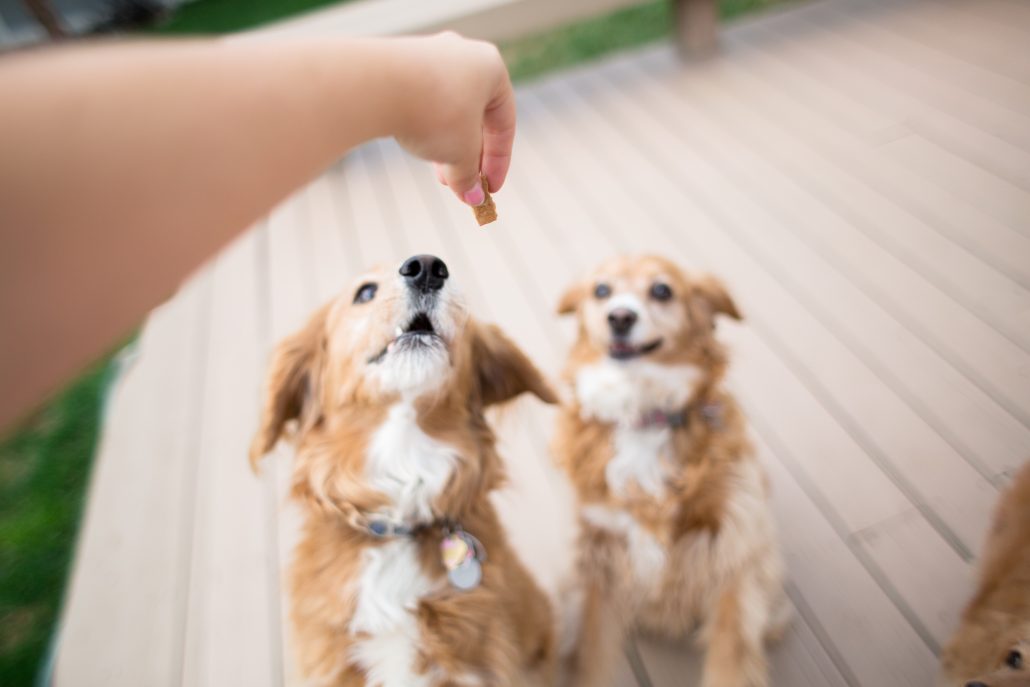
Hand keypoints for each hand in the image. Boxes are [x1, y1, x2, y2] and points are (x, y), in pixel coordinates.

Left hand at [390, 33, 514, 204]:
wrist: (376, 86)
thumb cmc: (433, 114)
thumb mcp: (460, 154)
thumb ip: (470, 175)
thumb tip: (472, 196)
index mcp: (491, 68)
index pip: (504, 123)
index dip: (499, 162)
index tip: (489, 189)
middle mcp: (463, 54)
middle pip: (474, 115)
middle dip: (468, 155)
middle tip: (461, 184)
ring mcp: (429, 55)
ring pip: (446, 108)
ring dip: (446, 144)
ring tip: (438, 173)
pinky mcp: (400, 62)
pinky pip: (421, 99)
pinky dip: (424, 126)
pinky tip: (415, 145)